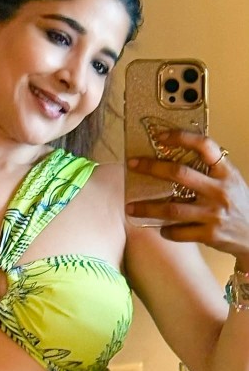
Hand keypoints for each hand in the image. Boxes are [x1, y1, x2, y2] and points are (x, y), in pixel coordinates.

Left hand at [126, 130, 248, 262]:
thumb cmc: (239, 205)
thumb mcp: (230, 182)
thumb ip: (209, 172)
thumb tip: (172, 160)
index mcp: (226, 173)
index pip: (205, 145)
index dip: (181, 137)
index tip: (159, 136)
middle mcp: (219, 191)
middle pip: (180, 174)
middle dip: (152, 168)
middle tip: (133, 165)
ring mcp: (214, 214)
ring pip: (172, 209)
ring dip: (147, 208)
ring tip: (131, 208)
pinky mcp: (209, 234)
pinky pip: (178, 232)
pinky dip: (165, 231)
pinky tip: (160, 228)